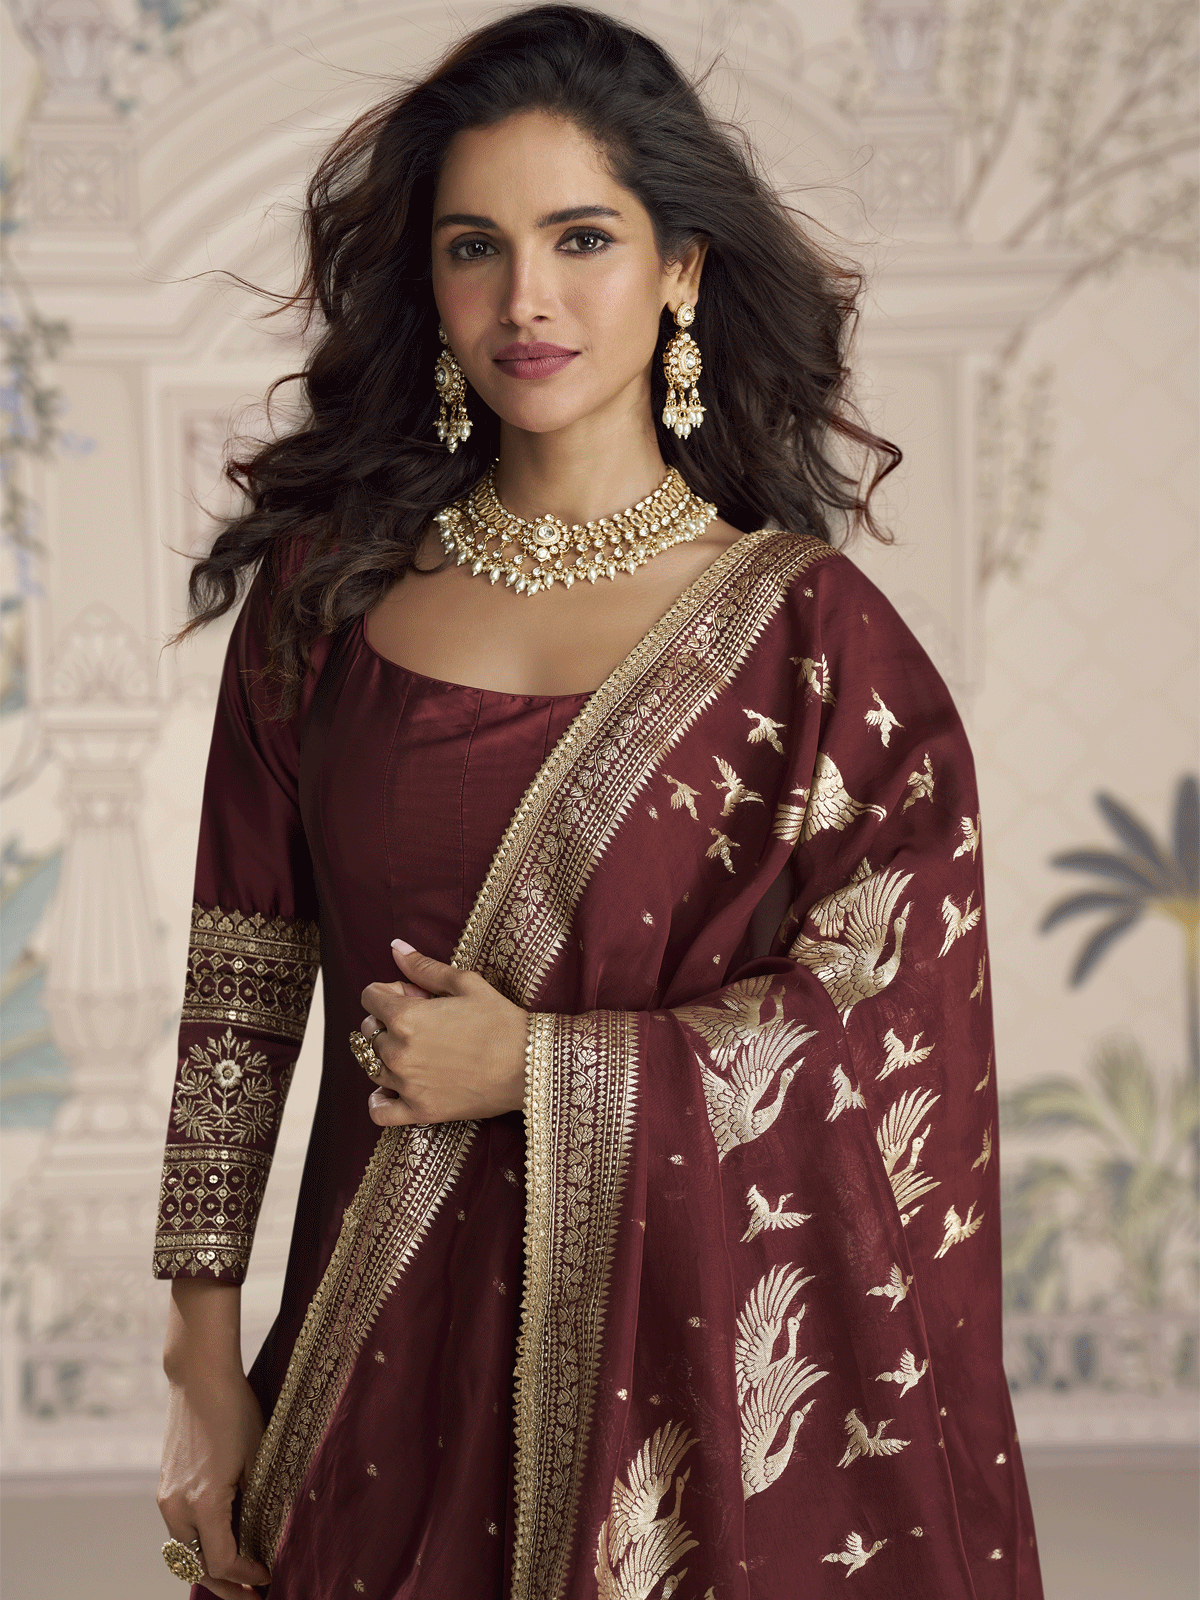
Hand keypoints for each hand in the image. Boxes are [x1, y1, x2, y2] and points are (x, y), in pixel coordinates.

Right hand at [158, 1367, 269, 1599]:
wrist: (198, 1377)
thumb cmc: (235, 1411)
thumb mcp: (258, 1456)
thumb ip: (260, 1501)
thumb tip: (271, 1536)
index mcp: (204, 1503)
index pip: (223, 1561)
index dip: (248, 1575)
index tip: (269, 1577)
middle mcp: (178, 1506)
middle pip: (196, 1566)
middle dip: (224, 1587)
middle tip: (251, 1598)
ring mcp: (167, 1497)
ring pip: (184, 1552)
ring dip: (208, 1569)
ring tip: (237, 1579)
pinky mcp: (165, 1486)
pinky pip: (179, 1530)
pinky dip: (198, 1546)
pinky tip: (220, 1544)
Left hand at [360, 940, 526, 1125]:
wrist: (528, 1064)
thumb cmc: (500, 1020)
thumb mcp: (465, 983)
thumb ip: (423, 967)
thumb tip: (395, 948)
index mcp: (405, 1016)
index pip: (370, 997)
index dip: (390, 991)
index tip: (413, 996)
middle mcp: (398, 1052)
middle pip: (369, 1031)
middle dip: (389, 1021)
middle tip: (423, 1023)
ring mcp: (406, 1085)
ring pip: (372, 1065)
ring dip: (387, 1054)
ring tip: (419, 1051)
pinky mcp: (419, 1111)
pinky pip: (379, 1111)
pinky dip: (380, 1099)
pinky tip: (395, 1088)